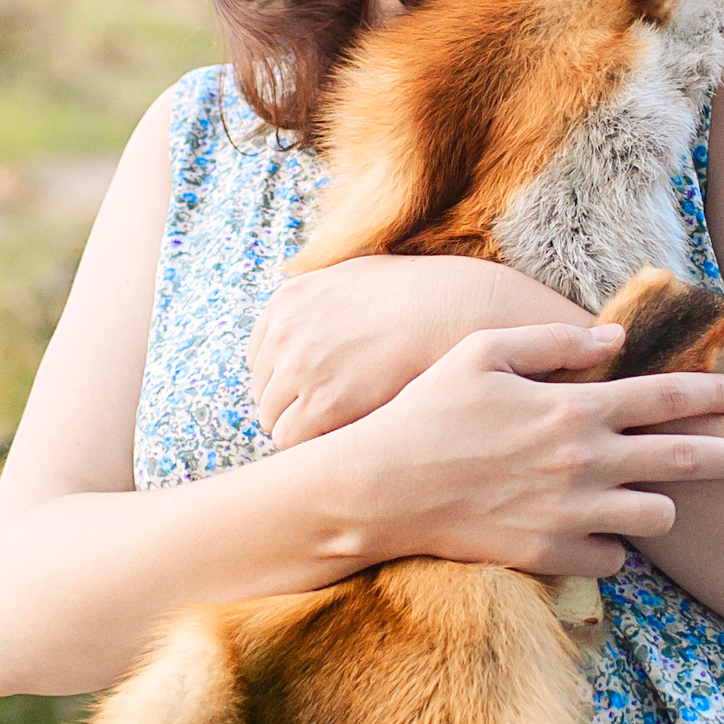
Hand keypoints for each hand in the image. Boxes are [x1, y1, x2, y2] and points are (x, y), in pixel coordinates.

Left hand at [250, 256, 581, 447]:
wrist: (462, 310)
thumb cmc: (424, 296)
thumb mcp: (359, 274)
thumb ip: (324, 294)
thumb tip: (309, 309)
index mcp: (288, 300)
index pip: (260, 360)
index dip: (287, 384)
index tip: (317, 397)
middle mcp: (285, 330)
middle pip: (263, 393)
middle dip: (292, 410)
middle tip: (334, 425)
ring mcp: (300, 365)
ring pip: (275, 421)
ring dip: (305, 432)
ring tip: (345, 438)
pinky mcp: (322, 401)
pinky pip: (293, 442)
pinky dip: (315, 448)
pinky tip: (351, 443)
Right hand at [326, 321, 723, 578]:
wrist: (380, 490)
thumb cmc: (426, 412)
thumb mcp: (482, 354)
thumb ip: (552, 345)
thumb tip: (611, 340)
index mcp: (574, 408)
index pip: (667, 397)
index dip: (715, 394)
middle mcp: (584, 462)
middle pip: (689, 463)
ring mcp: (571, 513)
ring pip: (657, 519)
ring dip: (658, 507)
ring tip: (647, 500)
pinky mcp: (552, 555)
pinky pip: (614, 560)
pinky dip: (613, 548)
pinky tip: (596, 534)